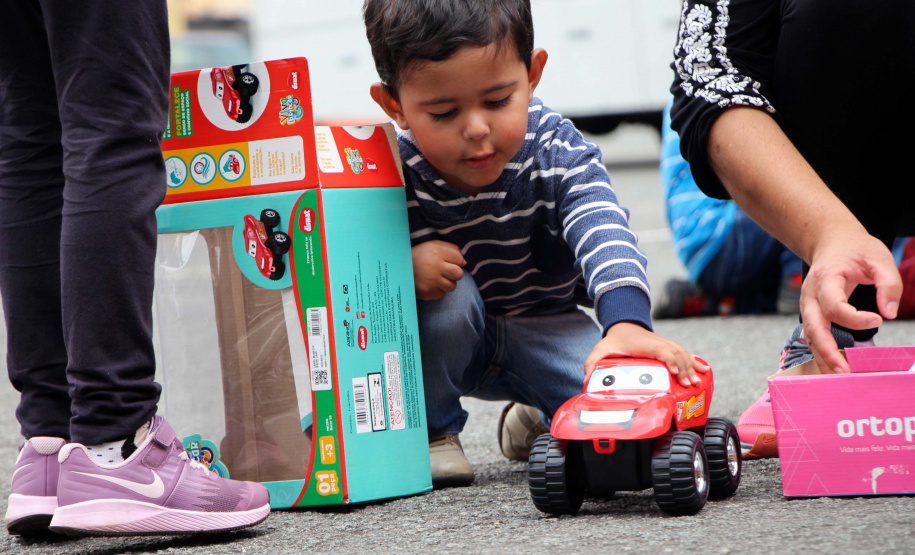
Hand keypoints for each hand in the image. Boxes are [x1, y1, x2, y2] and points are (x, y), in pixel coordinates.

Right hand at [411, 240, 465, 300]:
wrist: (397, 268)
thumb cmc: (419, 255)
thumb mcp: (433, 245)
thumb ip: (451, 249)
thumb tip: (464, 262)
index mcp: (436, 252)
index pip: (459, 258)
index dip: (456, 261)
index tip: (448, 261)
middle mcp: (435, 266)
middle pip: (458, 274)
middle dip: (455, 274)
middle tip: (445, 272)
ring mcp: (431, 281)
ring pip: (452, 286)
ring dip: (447, 283)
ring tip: (437, 278)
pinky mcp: (427, 292)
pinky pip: (442, 294)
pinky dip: (438, 290)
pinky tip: (430, 284)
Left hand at [584, 322, 708, 386]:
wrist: (624, 326)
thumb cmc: (615, 341)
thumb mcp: (601, 350)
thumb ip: (592, 363)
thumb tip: (586, 380)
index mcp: (644, 344)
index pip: (661, 350)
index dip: (669, 359)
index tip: (675, 371)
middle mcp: (658, 343)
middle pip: (676, 354)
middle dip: (684, 369)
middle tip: (689, 385)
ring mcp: (665, 345)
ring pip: (683, 354)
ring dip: (691, 367)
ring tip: (697, 383)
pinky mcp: (669, 348)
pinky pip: (685, 354)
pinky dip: (695, 362)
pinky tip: (704, 371)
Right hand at [802, 232, 900, 373]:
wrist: (831, 243)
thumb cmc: (856, 250)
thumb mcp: (878, 257)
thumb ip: (888, 284)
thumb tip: (890, 314)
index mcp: (825, 279)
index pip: (834, 305)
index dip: (854, 318)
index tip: (879, 319)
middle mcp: (810, 296)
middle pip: (813, 327)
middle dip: (827, 350)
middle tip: (845, 370)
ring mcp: (808, 307)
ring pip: (810, 336)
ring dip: (822, 357)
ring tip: (839, 376)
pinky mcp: (812, 315)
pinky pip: (813, 337)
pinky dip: (821, 354)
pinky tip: (833, 369)